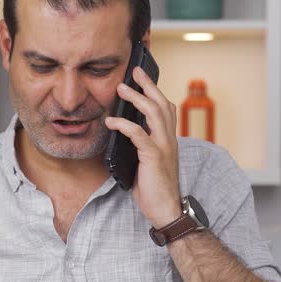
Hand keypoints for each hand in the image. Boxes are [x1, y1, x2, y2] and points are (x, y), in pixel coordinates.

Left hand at [105, 65, 182, 228]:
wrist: (166, 210)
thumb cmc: (155, 189)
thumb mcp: (148, 163)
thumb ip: (141, 147)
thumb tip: (123, 134)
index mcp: (168, 140)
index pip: (167, 109)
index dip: (156, 92)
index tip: (143, 78)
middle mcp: (169, 139)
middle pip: (162, 103)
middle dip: (148, 85)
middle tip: (134, 71)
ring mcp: (163, 147)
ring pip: (153, 113)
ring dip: (136, 98)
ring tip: (121, 89)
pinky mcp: (154, 156)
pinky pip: (138, 134)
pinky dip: (124, 125)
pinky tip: (111, 121)